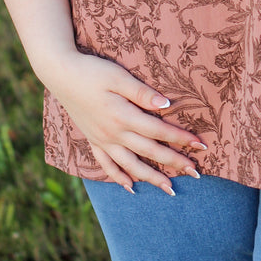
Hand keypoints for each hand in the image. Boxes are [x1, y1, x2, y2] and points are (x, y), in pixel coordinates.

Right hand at [45, 52, 206, 194]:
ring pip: (131, 165)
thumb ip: (142, 93)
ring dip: (151, 178)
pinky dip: (120, 177)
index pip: (159, 131)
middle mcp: (114, 134)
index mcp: (123, 117)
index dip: (181, 139)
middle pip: (149, 152)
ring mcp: (102, 140)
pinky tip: (131, 187)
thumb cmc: (92, 71)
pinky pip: (107, 165)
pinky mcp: (93, 140)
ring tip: (169, 189)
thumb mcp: (118, 76)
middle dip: (174, 163)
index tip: (200, 146)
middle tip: (196, 173)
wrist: (60, 74)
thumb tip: (166, 106)